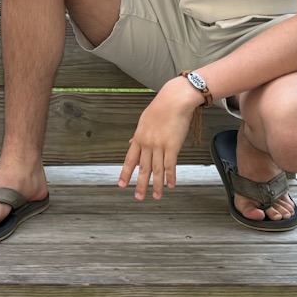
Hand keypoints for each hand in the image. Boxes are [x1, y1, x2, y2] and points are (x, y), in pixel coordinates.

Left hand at [118, 78, 202, 201]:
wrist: (174, 99)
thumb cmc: (161, 107)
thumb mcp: (144, 121)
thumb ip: (138, 135)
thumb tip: (131, 144)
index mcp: (139, 137)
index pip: (130, 159)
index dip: (126, 173)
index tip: (121, 184)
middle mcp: (147, 143)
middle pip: (143, 168)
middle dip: (140, 184)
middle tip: (138, 197)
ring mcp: (159, 145)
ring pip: (156, 170)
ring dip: (157, 185)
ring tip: (156, 196)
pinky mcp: (173, 146)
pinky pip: (170, 165)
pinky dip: (170, 176)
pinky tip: (170, 185)